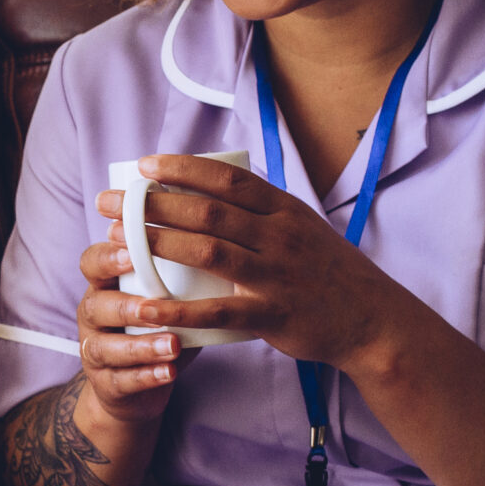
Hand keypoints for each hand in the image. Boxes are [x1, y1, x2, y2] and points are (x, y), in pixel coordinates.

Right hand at [71, 235, 192, 427]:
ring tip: (174, 346)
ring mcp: (94, 352)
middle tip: (155, 308)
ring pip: (105, 348)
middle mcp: (93, 317)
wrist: (137, 387)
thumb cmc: (156, 329)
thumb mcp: (164, 299)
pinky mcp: (105, 385)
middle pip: (96, 306)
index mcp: (104, 287)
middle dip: (126, 307)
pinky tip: (170, 373)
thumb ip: (179, 279)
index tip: (131, 255)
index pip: (92, 263)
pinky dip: (147, 377)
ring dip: (141, 347)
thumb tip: (219, 249)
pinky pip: (121, 381)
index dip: (107, 258)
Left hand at [97, 153, 406, 374]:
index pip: (228, 179)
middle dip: (153, 203)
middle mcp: (279, 236)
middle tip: (111, 202)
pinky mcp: (273, 315)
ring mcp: (276, 275)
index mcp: (284, 210)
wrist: (373, 321)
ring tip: (115, 241)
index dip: (183, 169)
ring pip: (208, 251)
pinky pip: (218, 311)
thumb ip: (262, 211)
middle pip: (208, 210)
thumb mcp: (302, 228)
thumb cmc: (329, 273)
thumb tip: (213, 188)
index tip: (144, 164)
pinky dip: (179, 308)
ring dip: (157, 243)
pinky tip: (147, 307)